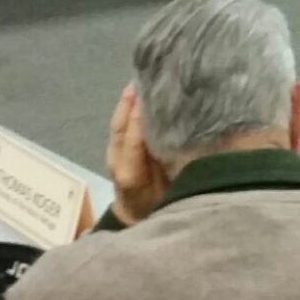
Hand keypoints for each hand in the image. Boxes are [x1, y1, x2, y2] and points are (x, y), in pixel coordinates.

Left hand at [104, 83, 170, 226]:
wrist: (134, 220)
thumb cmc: (157, 208)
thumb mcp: (167, 196)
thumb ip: (173, 172)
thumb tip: (187, 146)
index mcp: (130, 175)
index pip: (133, 141)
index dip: (140, 119)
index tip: (152, 96)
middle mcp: (117, 163)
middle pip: (119, 128)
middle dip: (129, 103)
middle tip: (145, 78)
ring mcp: (113, 156)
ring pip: (117, 125)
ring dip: (127, 102)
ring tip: (142, 80)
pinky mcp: (114, 152)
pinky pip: (119, 127)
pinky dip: (126, 109)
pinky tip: (138, 95)